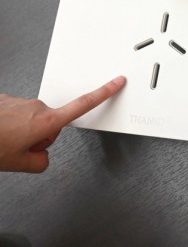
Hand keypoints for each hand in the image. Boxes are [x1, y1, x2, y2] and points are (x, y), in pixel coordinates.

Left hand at [0, 76, 125, 172]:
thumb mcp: (20, 164)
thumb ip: (41, 161)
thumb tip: (41, 155)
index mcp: (46, 122)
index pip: (83, 105)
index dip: (104, 93)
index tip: (117, 82)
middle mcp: (36, 107)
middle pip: (51, 123)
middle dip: (39, 137)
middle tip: (20, 149)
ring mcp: (19, 102)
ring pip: (31, 120)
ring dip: (21, 132)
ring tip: (3, 142)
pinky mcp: (5, 100)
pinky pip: (15, 115)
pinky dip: (8, 126)